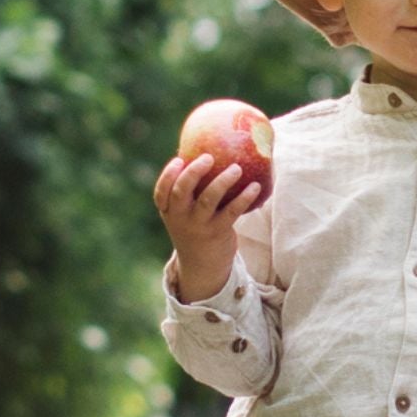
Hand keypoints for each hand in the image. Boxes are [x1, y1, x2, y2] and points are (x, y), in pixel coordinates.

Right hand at [153, 151, 264, 301]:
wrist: (203, 266)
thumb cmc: (196, 228)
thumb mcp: (185, 213)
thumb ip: (190, 190)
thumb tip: (206, 150)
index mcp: (169, 211)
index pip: (161, 192)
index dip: (168, 175)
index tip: (179, 159)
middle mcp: (181, 218)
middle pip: (181, 192)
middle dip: (193, 173)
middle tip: (208, 158)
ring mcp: (199, 226)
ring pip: (208, 200)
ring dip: (222, 182)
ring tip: (236, 168)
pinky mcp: (218, 232)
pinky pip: (232, 212)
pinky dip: (244, 198)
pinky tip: (255, 186)